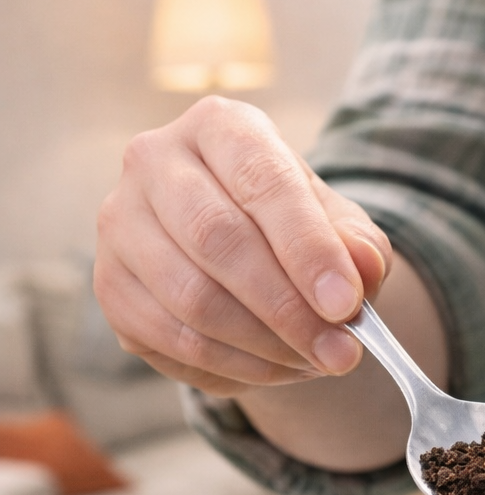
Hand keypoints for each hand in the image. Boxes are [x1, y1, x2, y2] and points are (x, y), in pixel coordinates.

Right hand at [95, 97, 392, 396]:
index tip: (346, 305)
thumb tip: (363, 269)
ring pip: (192, 300)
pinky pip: (173, 341)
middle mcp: (154, 162)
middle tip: (342, 353)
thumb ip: (357, 244)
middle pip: (218, 240)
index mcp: (219, 126)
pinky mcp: (111, 286)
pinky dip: (235, 366)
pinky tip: (276, 368)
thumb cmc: (291, 227)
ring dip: (265, 346)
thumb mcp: (339, 225)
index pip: (261, 181)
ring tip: (316, 363)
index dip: (307, 248)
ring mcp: (121, 224)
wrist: (237, 249)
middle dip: (288, 308)